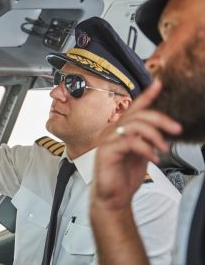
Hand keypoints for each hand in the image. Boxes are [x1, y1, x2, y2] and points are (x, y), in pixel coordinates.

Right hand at [92, 80, 181, 210]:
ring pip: (134, 125)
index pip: (135, 109)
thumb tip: (162, 129)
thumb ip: (147, 140)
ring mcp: (107, 140)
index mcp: (120, 130)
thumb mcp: (141, 154)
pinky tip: (154, 158)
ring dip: (154, 135)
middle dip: (160, 119)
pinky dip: (146, 149)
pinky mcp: (106, 151)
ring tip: (163, 149)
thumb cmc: (123, 178)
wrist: (114, 199)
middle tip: (176, 129)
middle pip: (138, 114)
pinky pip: (130, 142)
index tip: (158, 83)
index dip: (147, 95)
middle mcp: (112, 131)